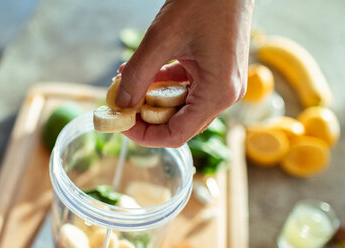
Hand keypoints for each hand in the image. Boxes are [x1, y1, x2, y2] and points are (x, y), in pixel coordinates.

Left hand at [117, 0, 253, 146]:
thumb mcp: (161, 38)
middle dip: (145, 118)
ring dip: (150, 100)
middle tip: (119, 106)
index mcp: (218, 93)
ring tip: (124, 86)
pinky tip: (139, 74)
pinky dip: (161, 86)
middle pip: (178, 124)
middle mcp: (225, 94)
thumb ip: (138, 75)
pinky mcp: (216, 72)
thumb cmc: (204, 1)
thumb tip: (119, 104)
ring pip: (179, 108)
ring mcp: (222, 84)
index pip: (176, 134)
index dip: (144, 136)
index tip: (120, 124)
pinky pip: (185, 90)